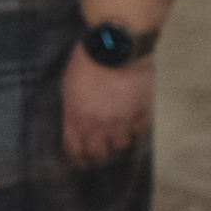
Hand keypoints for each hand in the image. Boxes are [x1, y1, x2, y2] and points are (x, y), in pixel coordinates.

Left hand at [59, 46, 151, 167]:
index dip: (76, 159)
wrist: (115, 48)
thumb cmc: (86, 61)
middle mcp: (99, 125)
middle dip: (96, 159)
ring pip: (121, 147)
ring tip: (115, 143)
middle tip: (97, 157)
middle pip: (99, 155)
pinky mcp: (142, 113)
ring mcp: (123, 121)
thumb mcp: (68, 87)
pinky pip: (140, 133)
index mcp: (77, 118)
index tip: (78, 162)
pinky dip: (135, 134)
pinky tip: (132, 130)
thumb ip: (71, 111)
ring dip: (117, 147)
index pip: (75, 150)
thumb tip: (74, 125)